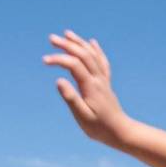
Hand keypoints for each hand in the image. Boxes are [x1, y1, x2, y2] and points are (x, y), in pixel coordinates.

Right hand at [44, 30, 131, 148]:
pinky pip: (102, 62)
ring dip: (79, 43)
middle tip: (51, 38)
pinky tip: (92, 42)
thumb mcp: (82, 116)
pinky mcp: (106, 83)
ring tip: (66, 34)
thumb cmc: (99, 127)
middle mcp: (99, 79)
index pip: (74, 65)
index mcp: (91, 86)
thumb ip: (71, 98)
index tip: (44, 60)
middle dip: (67, 44)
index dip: (59, 59)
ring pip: (92, 55)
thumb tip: (58, 80)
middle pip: (83, 55)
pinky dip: (96, 50)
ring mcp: (103, 80)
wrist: (120, 132)